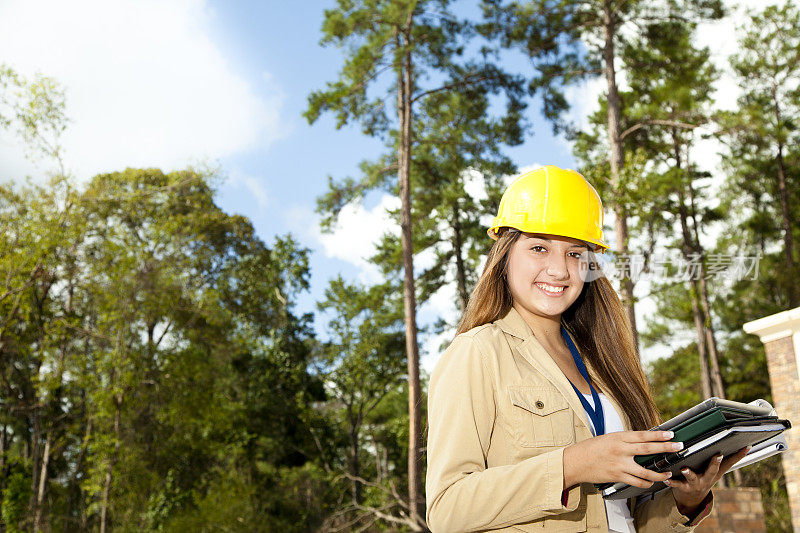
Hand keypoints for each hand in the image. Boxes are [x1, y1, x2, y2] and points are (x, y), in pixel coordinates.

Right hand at [563, 430, 680, 488]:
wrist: (575, 461)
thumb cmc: (590, 449)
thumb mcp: (608, 439)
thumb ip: (624, 441)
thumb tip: (642, 441)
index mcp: (618, 438)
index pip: (643, 435)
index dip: (658, 435)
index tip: (671, 434)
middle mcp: (621, 450)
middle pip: (648, 449)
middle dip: (665, 448)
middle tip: (678, 447)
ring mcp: (620, 464)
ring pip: (646, 471)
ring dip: (660, 473)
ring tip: (668, 472)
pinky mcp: (617, 476)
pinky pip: (637, 482)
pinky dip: (647, 483)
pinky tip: (652, 482)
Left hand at [664, 446, 750, 514]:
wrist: (691, 499)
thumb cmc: (703, 478)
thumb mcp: (715, 471)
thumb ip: (723, 459)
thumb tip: (740, 444)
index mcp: (715, 473)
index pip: (729, 463)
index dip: (738, 456)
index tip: (746, 447)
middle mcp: (707, 478)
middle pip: (713, 470)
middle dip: (715, 463)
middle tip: (717, 456)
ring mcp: (696, 484)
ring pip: (693, 478)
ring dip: (689, 473)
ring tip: (685, 469)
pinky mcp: (683, 488)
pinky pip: (677, 485)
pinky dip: (671, 482)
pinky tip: (666, 478)